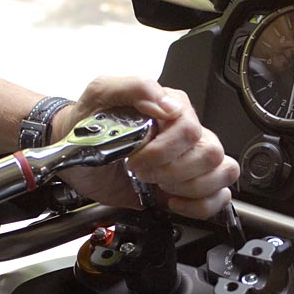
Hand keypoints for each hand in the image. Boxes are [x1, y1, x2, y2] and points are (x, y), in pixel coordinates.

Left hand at [51, 76, 239, 219]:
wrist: (72, 154)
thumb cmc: (88, 122)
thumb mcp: (101, 93)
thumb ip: (135, 88)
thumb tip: (166, 104)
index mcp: (170, 107)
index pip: (189, 129)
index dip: (163, 150)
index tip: (135, 157)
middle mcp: (184, 133)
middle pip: (209, 153)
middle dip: (173, 170)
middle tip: (143, 172)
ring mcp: (188, 160)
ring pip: (222, 172)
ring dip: (189, 186)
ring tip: (159, 184)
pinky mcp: (185, 186)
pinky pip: (219, 196)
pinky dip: (200, 205)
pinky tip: (173, 201)